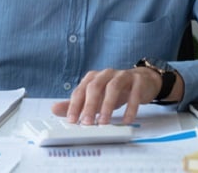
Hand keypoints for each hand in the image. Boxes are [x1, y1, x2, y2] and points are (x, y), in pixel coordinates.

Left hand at [51, 67, 180, 124]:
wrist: (143, 80)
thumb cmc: (115, 91)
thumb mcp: (95, 97)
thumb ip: (76, 104)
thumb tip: (54, 109)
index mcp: (93, 77)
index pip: (80, 90)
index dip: (74, 105)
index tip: (71, 121)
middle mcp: (106, 74)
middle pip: (95, 87)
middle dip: (89, 105)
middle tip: (86, 123)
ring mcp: (123, 76)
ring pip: (113, 88)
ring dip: (107, 106)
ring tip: (104, 122)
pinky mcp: (138, 81)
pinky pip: (134, 94)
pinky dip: (130, 108)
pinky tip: (127, 121)